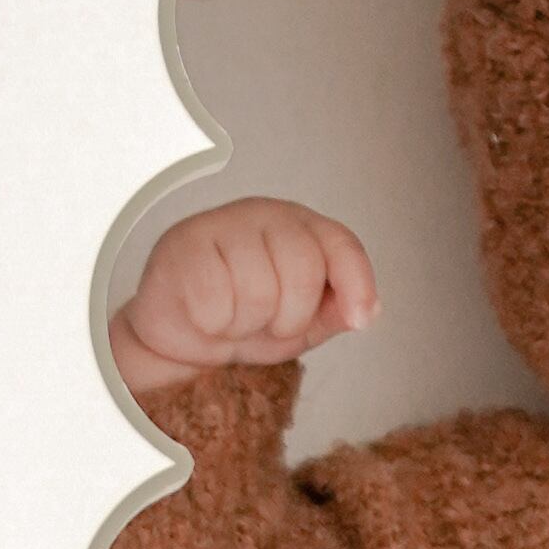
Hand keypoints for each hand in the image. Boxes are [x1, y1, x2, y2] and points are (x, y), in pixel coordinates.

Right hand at [110, 200, 376, 397]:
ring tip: (233, 318)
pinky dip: (214, 323)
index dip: (357, 284)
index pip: (341, 245)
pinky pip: (215, 301)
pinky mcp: (183, 245)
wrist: (181, 334)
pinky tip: (207, 315)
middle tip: (268, 324)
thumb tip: (367, 310)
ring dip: (247, 323)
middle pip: (303, 269)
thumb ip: (335, 311)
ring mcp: (221, 224)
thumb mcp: (302, 322)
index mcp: (300, 226)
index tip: (360, 319)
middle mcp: (263, 215)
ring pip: (258, 290)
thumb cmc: (244, 319)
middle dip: (290, 317)